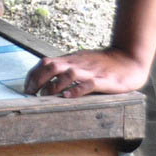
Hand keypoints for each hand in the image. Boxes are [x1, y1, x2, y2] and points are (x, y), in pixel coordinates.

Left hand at [24, 47, 150, 96]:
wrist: (129, 58)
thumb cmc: (103, 63)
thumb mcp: (81, 61)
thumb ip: (66, 66)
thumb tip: (46, 75)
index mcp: (71, 60)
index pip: (45, 62)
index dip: (33, 74)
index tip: (26, 87)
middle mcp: (77, 63)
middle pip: (51, 66)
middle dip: (38, 79)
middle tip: (31, 93)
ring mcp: (91, 71)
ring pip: (68, 74)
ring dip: (54, 85)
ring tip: (44, 96)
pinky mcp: (104, 80)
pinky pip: (88, 84)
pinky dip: (76, 90)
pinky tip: (67, 97)